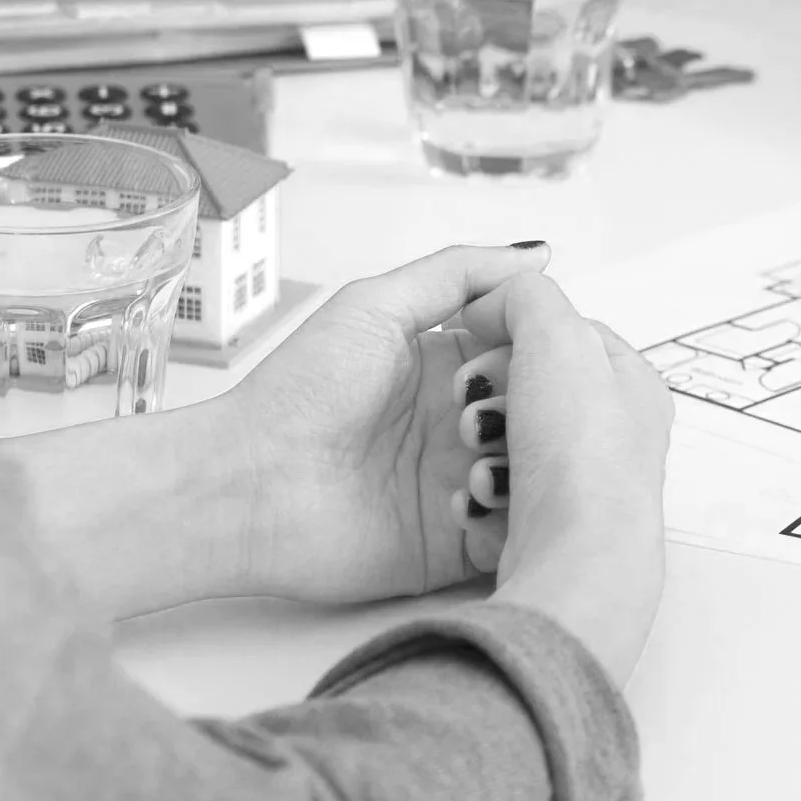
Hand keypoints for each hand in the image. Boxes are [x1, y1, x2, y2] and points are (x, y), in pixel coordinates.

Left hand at [221, 242, 552, 603]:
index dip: (547, 352)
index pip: (536, 355)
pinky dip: (512, 519)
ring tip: (473, 464)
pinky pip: (519, 534)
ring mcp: (468, 485)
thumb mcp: (376, 307)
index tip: (532, 356)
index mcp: (454, 368)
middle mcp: (468, 424)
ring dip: (523, 465)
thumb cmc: (302, 392)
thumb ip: (459, 275)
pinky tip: (468, 500)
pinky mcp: (461, 544)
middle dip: (534, 412)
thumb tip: (540, 256)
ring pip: (544, 475)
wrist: (251, 484)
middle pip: (548, 415)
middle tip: (480, 418)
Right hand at [446, 273, 674, 684]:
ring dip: (478, 447)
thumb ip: (522, 295)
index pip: (563, 334)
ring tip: (483, 463)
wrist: (575, 554)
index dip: (512, 328)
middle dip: (487, 393)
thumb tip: (490, 303)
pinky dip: (477, 495)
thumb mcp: (554, 333)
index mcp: (631, 384)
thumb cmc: (579, 449)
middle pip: (528, 389)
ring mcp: (582, 490)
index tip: (478, 337)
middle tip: (474, 407)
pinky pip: (493, 498)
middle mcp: (615, 438)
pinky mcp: (548, 533)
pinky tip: (481, 501)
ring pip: (504, 443)